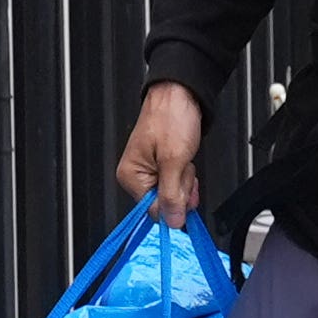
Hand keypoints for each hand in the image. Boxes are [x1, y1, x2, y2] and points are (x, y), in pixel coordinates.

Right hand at [118, 82, 203, 226]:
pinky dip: (186, 173)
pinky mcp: (163, 166)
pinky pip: (178, 182)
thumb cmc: (171, 117)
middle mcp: (137, 176)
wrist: (181, 95)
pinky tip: (186, 160)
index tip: (183, 189)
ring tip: (183, 158)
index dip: (173, 203)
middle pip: (165, 203)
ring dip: (186, 179)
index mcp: (131, 176)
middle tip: (183, 165)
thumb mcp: (174, 160)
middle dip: (181, 187)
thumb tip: (172, 222)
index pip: (153, 211)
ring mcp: (151, 171)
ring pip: (175, 193)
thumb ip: (172, 194)